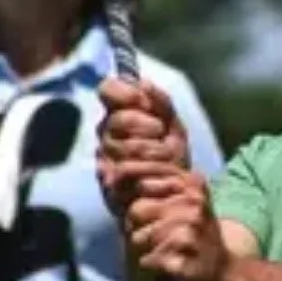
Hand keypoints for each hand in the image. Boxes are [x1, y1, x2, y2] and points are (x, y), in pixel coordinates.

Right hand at [95, 78, 188, 214]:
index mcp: (119, 117)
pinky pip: (126, 170)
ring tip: (166, 157)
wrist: (175, 197)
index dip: (125, 93)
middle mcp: (107, 137)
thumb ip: (161, 103)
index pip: (108, 90)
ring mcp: (106, 160)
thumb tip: (143, 82)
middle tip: (160, 133)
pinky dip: (151, 168)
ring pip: (122, 145)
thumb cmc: (171, 160)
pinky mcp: (111, 185)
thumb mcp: (172, 127)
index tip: (142, 101)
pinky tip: (163, 174)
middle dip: (144, 124)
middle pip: (117, 120)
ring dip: (151, 148)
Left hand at [124, 167, 231, 280]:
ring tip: (169, 251)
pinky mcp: (181, 259)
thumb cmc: (195, 233)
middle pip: (136, 211)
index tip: (153, 215)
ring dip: (146, 248)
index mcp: (191, 184)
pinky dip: (152, 265)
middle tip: (161, 237)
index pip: (142, 184)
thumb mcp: (185, 199)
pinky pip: (145, 260)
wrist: (225, 270)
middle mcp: (191, 204)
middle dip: (140, 227)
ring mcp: (187, 232)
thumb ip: (155, 185)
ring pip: (137, 238)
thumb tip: (108, 177)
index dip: (140, 202)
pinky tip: (171, 264)